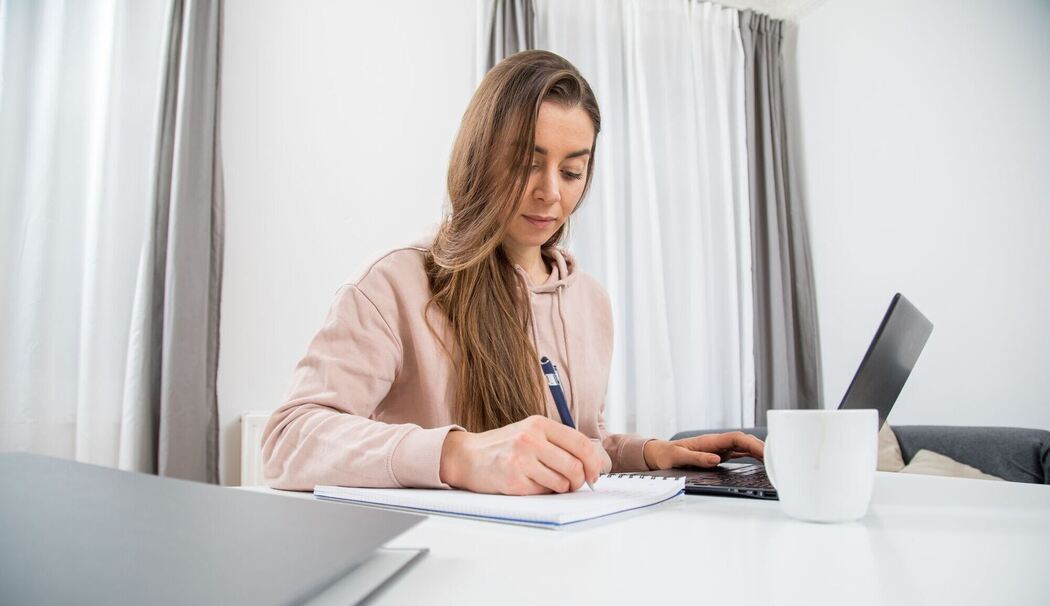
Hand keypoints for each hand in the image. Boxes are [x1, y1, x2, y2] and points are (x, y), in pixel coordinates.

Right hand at [439, 415, 602, 494]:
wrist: (467, 457)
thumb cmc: (504, 447)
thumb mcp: (530, 432)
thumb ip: (557, 442)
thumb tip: (591, 463)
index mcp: (539, 424)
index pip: (581, 443)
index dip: (594, 462)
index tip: (594, 474)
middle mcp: (531, 439)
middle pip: (575, 466)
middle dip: (579, 480)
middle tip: (574, 484)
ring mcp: (521, 459)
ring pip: (562, 483)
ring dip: (560, 488)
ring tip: (547, 482)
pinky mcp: (513, 480)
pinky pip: (543, 493)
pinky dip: (542, 493)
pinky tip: (530, 484)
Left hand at [642, 432, 764, 469]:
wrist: (659, 454)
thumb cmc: (666, 455)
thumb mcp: (677, 458)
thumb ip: (696, 458)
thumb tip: (716, 459)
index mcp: (709, 441)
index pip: (736, 438)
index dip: (752, 444)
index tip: (765, 452)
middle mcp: (717, 443)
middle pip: (744, 440)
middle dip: (761, 447)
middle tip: (778, 459)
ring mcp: (719, 448)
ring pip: (744, 446)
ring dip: (759, 451)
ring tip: (776, 461)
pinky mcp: (719, 454)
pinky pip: (740, 453)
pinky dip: (752, 456)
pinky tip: (762, 461)